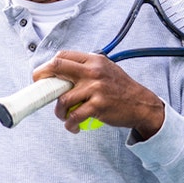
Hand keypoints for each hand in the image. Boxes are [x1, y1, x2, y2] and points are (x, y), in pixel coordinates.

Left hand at [32, 50, 164, 137]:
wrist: (142, 104)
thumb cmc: (120, 89)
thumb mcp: (105, 70)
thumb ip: (85, 68)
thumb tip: (60, 73)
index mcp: (93, 60)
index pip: (62, 56)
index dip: (47, 66)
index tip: (41, 77)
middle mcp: (93, 71)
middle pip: (57, 68)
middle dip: (43, 80)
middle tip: (41, 92)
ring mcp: (96, 88)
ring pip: (63, 99)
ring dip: (59, 111)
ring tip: (64, 116)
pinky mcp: (98, 105)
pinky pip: (75, 116)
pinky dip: (70, 124)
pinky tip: (73, 126)